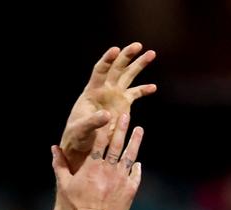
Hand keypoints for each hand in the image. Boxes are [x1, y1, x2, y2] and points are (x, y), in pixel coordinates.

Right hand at [52, 113, 143, 209]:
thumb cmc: (76, 205)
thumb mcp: (64, 184)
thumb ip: (59, 165)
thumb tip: (54, 148)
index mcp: (92, 166)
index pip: (100, 142)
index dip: (104, 128)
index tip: (108, 116)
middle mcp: (109, 169)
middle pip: (117, 144)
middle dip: (122, 128)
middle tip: (126, 115)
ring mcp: (122, 178)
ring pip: (130, 155)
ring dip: (135, 141)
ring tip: (139, 130)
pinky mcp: (130, 189)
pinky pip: (135, 175)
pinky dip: (136, 168)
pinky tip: (137, 163)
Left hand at [60, 42, 155, 170]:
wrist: (82, 143)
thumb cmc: (77, 135)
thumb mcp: (81, 129)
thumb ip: (93, 121)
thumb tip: (106, 115)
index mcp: (92, 92)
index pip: (100, 71)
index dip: (107, 60)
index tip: (115, 49)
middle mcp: (104, 89)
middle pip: (117, 68)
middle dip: (127, 56)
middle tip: (138, 45)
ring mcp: (114, 95)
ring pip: (128, 76)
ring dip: (139, 65)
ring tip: (151, 53)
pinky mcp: (122, 104)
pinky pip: (135, 94)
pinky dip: (143, 90)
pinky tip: (153, 87)